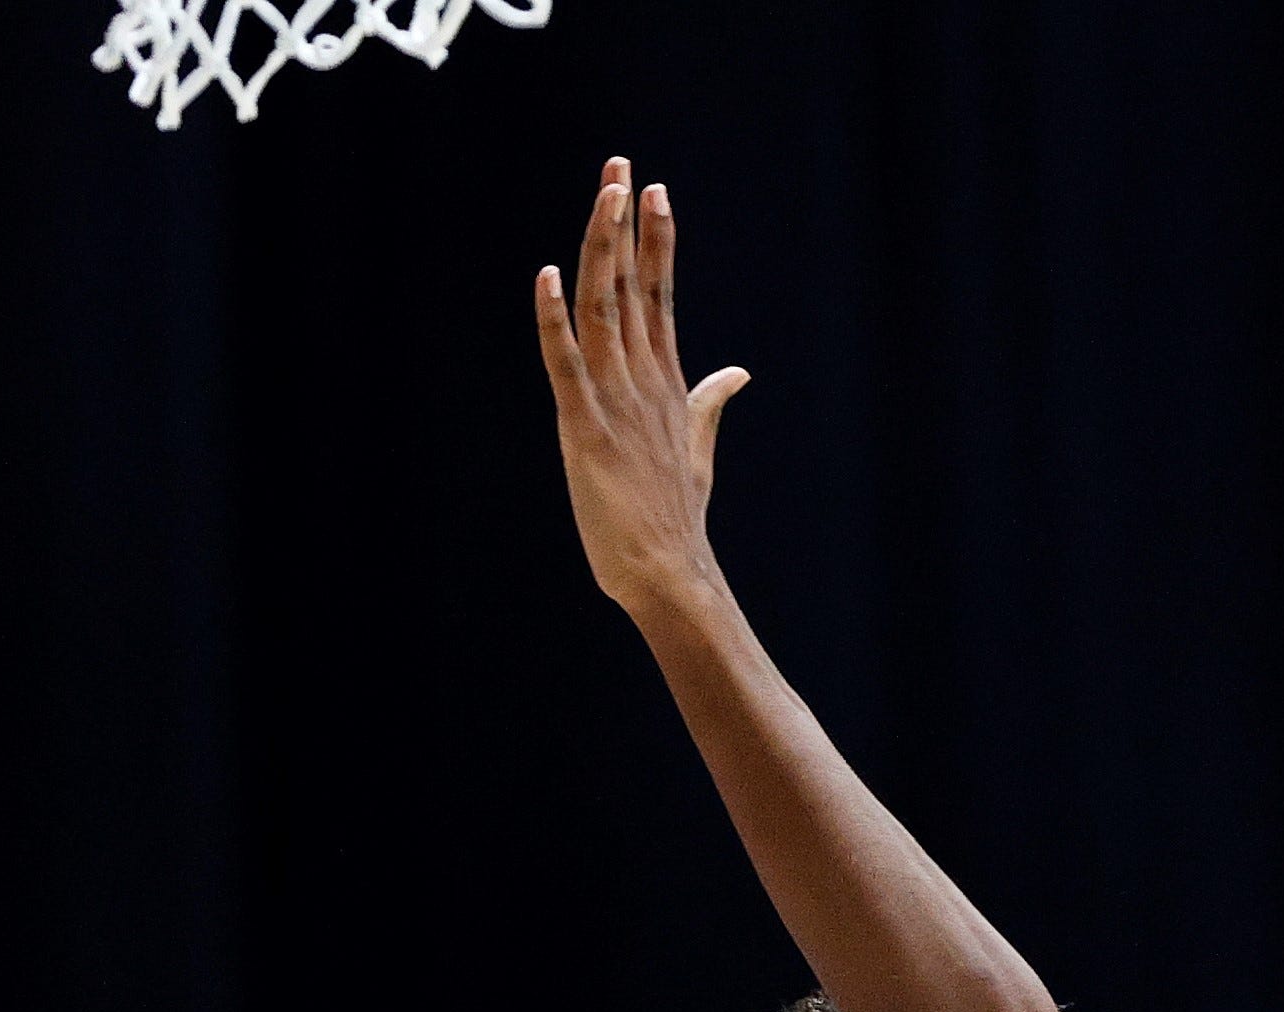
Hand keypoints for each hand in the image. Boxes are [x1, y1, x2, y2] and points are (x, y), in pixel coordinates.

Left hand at [533, 154, 750, 609]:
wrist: (669, 573)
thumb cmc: (675, 517)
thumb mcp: (696, 448)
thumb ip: (709, 402)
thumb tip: (737, 372)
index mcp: (666, 382)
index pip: (660, 295)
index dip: (656, 241)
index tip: (653, 190)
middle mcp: (644, 381)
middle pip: (633, 287)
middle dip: (625, 223)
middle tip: (620, 166)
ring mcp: (616, 402)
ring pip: (604, 309)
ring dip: (600, 249)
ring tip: (602, 195)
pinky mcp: (585, 430)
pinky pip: (565, 364)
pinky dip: (553, 319)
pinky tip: (545, 276)